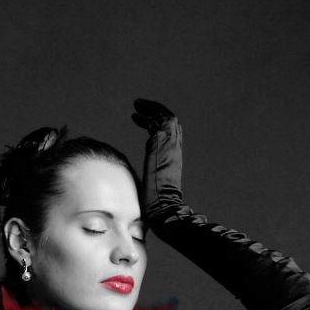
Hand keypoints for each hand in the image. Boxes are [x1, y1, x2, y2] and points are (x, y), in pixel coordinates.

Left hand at [131, 98, 183, 218]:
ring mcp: (170, 145)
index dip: (161, 121)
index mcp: (175, 154)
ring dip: (149, 108)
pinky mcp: (160, 145)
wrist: (164, 204)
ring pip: (162, 117)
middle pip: (170, 119)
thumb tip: (145, 178)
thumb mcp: (156, 181)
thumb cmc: (158, 201)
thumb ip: (154, 173)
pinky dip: (145, 117)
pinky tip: (134, 115)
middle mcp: (175, 147)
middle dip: (156, 109)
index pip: (172, 130)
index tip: (147, 118)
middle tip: (141, 105)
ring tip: (136, 104)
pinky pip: (154, 123)